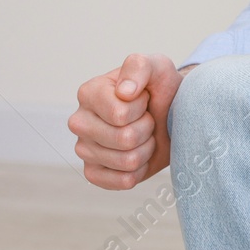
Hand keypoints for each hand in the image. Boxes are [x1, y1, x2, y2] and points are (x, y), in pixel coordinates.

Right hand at [69, 53, 182, 189]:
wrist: (169, 113)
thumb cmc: (159, 89)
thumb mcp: (157, 67)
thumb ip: (139, 67)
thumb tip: (124, 92)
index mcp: (88, 93)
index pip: (120, 114)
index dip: (141, 109)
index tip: (143, 99)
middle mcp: (79, 122)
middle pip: (124, 139)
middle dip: (146, 129)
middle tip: (146, 119)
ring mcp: (83, 149)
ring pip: (127, 162)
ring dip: (146, 149)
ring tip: (144, 134)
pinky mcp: (92, 173)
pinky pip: (123, 182)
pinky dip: (140, 170)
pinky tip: (138, 154)